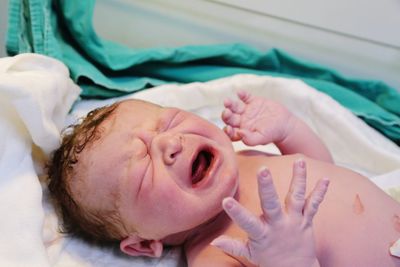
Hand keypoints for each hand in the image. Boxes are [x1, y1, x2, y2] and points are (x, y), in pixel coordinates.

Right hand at [211, 159, 328, 266]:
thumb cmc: (269, 260)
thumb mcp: (250, 254)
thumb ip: (233, 245)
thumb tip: (214, 241)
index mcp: (262, 233)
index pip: (246, 221)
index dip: (235, 211)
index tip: (225, 200)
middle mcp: (279, 225)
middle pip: (272, 204)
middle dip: (266, 187)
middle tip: (263, 170)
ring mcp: (295, 222)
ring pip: (296, 198)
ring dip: (298, 179)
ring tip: (299, 160)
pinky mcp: (307, 221)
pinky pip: (314, 205)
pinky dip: (320, 192)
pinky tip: (325, 179)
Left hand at [222, 90, 293, 145]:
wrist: (284, 124)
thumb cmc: (273, 134)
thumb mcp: (262, 139)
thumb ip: (250, 139)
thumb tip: (239, 133)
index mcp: (241, 131)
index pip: (230, 132)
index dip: (227, 131)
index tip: (228, 128)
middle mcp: (241, 121)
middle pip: (230, 118)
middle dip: (226, 115)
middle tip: (226, 112)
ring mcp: (246, 110)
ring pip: (234, 107)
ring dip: (230, 104)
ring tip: (227, 101)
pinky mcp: (253, 101)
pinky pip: (246, 97)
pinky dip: (242, 94)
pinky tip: (240, 92)